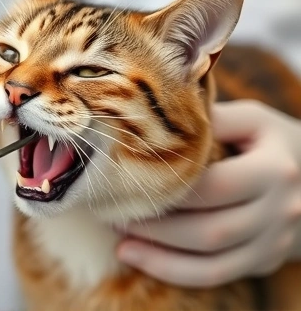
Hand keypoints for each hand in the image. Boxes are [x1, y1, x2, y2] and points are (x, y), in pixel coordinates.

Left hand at [116, 100, 300, 286]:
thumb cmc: (271, 143)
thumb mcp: (253, 120)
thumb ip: (214, 119)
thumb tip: (160, 119)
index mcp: (274, 170)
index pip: (214, 186)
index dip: (168, 191)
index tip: (127, 186)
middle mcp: (280, 211)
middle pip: (210, 230)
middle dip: (158, 228)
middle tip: (114, 216)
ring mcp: (274, 242)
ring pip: (213, 262)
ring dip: (161, 257)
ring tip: (122, 244)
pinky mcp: (264, 261)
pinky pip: (218, 275)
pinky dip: (178, 273)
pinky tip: (145, 260)